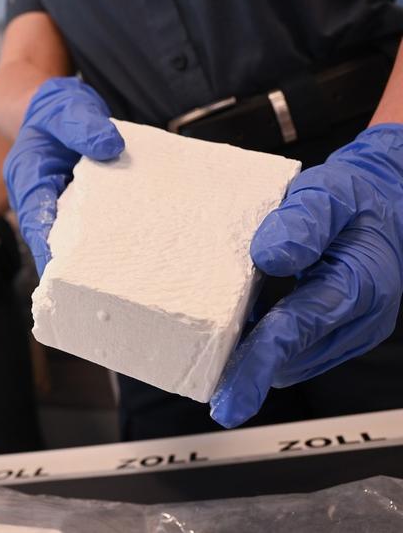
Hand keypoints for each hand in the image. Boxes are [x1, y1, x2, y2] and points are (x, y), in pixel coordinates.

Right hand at [3, 77, 123, 274]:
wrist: (53, 110)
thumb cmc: (56, 110)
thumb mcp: (69, 107)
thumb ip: (83, 125)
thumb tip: (110, 148)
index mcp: (28, 177)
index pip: (36, 220)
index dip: (47, 249)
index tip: (62, 274)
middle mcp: (38, 198)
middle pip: (51, 240)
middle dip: (68, 267)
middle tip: (94, 293)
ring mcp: (56, 206)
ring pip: (69, 239)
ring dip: (87, 258)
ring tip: (113, 286)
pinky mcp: (75, 208)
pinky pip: (85, 229)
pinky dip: (101, 242)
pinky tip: (127, 257)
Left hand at [211, 124, 402, 427]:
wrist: (385, 203)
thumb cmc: (353, 198)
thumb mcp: (328, 193)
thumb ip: (302, 221)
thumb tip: (267, 257)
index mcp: (359, 283)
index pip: (297, 330)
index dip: (257, 364)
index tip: (228, 398)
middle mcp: (360, 318)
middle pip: (292, 358)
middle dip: (248, 373)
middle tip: (206, 381)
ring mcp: (353, 331)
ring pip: (294, 362)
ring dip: (258, 361)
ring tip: (215, 354)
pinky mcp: (342, 334)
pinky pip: (299, 352)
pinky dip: (271, 348)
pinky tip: (242, 333)